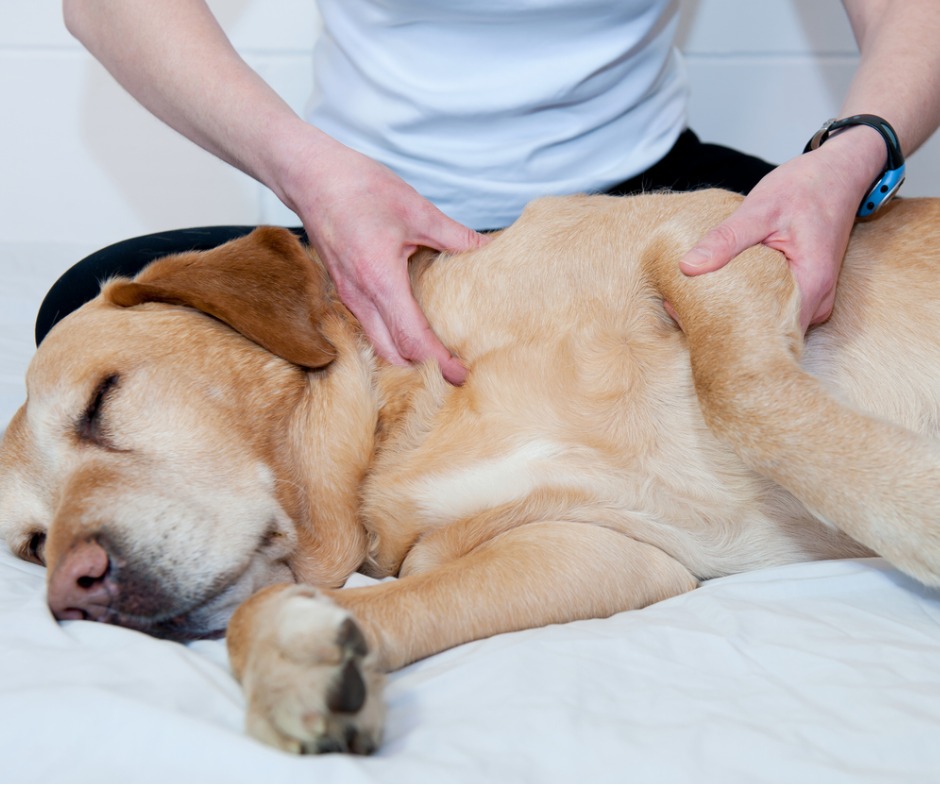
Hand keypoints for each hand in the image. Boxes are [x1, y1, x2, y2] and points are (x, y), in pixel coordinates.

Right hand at [284, 138, 488, 384]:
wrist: (309, 175)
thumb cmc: (357, 187)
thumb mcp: (415, 208)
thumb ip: (455, 235)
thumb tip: (488, 248)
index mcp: (380, 280)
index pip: (412, 339)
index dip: (439, 363)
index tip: (461, 375)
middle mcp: (360, 297)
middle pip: (393, 354)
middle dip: (424, 370)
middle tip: (455, 374)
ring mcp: (349, 297)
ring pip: (378, 345)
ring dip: (407, 358)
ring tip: (438, 359)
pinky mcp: (345, 291)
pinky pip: (370, 328)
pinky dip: (392, 340)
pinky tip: (413, 332)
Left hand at [678, 133, 880, 331]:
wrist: (840, 172)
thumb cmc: (807, 186)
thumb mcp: (760, 208)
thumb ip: (725, 240)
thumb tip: (688, 267)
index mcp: (812, 284)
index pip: (768, 332)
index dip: (730, 330)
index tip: (693, 323)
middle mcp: (817, 300)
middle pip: (767, 331)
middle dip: (726, 325)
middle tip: (682, 312)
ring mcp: (812, 298)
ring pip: (768, 321)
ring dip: (735, 314)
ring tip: (694, 303)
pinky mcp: (804, 291)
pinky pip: (772, 306)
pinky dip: (747, 301)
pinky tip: (719, 292)